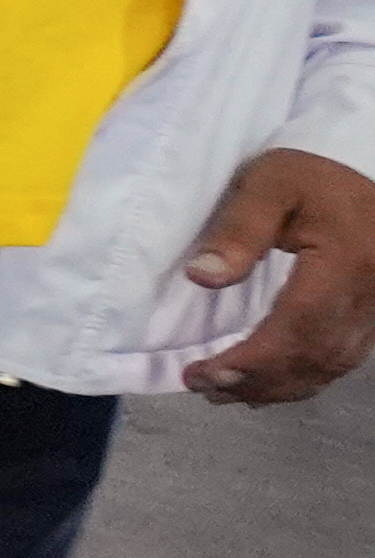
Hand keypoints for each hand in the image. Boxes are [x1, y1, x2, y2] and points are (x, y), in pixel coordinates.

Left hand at [184, 146, 374, 405]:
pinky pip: (344, 357)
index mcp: (346, 262)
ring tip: (225, 393)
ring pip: (332, 364)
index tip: (201, 373)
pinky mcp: (374, 311)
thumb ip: (238, 230)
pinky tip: (271, 384)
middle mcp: (369, 294)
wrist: (364, 164)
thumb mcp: (268, 185)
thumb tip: (201, 278)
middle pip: (315, 355)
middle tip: (203, 387)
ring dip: (278, 386)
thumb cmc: (311, 173)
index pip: (298, 326)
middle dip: (257, 380)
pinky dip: (305, 377)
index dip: (251, 360)